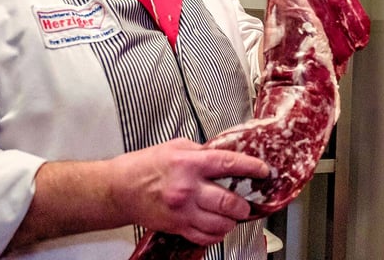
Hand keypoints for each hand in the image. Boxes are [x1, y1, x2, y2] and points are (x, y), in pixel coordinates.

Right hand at [111, 138, 269, 245]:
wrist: (120, 189)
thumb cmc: (145, 166)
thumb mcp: (176, 147)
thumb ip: (202, 151)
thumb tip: (224, 154)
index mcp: (189, 163)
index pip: (229, 164)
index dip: (251, 167)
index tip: (263, 170)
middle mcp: (188, 188)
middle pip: (229, 201)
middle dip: (244, 203)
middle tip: (247, 200)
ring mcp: (183, 211)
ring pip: (221, 223)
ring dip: (232, 220)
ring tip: (234, 214)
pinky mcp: (178, 226)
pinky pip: (206, 237)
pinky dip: (217, 234)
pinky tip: (218, 226)